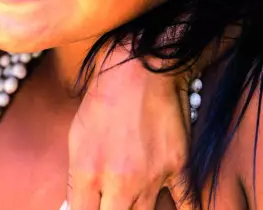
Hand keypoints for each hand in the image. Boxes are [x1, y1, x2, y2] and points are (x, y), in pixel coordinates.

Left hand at [67, 46, 190, 209]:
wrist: (139, 67)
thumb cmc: (103, 99)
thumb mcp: (76, 137)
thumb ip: (76, 178)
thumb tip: (75, 205)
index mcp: (88, 173)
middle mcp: (120, 181)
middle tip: (114, 205)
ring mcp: (152, 177)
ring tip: (132, 204)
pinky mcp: (178, 167)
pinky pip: (187, 204)